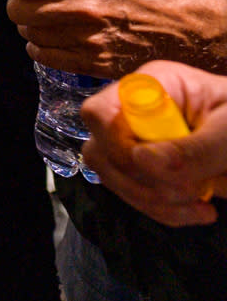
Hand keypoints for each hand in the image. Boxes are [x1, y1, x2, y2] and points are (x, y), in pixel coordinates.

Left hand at [1, 0, 226, 78]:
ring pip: (29, 34)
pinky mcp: (92, 62)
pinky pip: (45, 57)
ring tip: (46, 18)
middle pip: (18, 9)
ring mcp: (86, 39)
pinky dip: (41, 48)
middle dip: (18, 2)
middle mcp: (82, 8)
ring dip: (30, 25)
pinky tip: (52, 38)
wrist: (183, 25)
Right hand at [81, 60, 226, 227]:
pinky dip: (164, 212)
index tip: (154, 167)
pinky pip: (134, 197)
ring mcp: (135, 141)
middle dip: (141, 182)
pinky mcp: (144, 169)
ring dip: (155, 202)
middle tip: (190, 192)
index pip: (100, 112)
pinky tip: (198, 211)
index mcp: (151, 88)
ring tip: (202, 206)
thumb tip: (142, 161)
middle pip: (100, 151)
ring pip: (113, 179)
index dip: (115, 144)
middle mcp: (132, 113)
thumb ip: (195, 148)